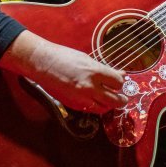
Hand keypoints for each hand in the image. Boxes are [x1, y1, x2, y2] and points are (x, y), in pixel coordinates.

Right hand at [0, 30, 126, 113]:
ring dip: (109, 105)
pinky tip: (96, 101)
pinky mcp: (73, 104)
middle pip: (114, 100)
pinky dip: (96, 107)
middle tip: (123, 99)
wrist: (42, 63)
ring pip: (103, 108)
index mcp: (95, 72)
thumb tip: (122, 74)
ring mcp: (81, 97)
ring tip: (110, 101)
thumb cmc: (65, 57)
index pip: (118, 83)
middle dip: (121, 100)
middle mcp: (90, 87)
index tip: (118, 82)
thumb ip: (105, 70)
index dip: (120, 83)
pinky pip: (90, 109)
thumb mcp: (88, 60)